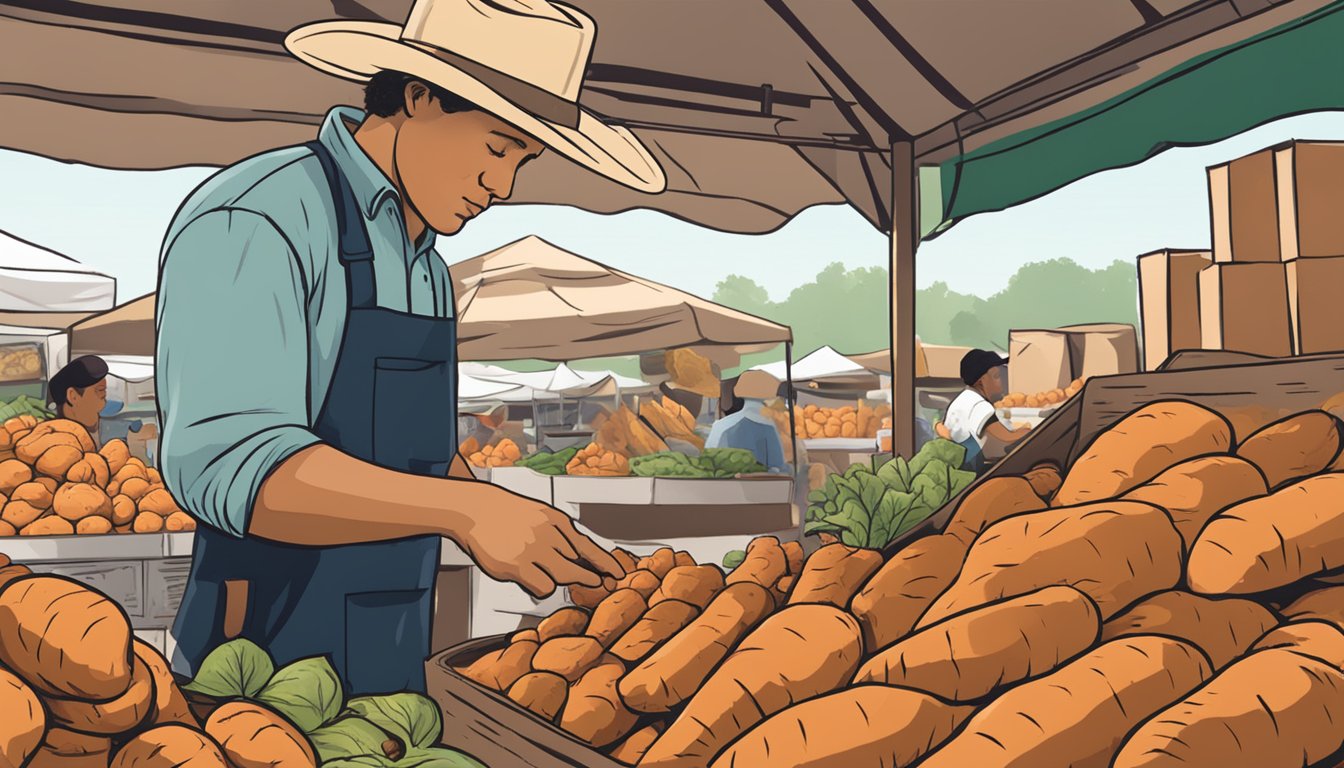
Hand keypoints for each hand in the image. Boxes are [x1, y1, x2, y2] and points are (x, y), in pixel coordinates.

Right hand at [456, 489, 624, 597]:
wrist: (475, 509)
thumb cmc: (507, 516)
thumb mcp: (540, 517)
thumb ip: (560, 536)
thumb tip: (581, 561)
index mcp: (556, 520)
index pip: (587, 545)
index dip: (605, 562)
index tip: (619, 574)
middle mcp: (548, 534)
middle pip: (579, 564)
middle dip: (588, 577)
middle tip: (593, 583)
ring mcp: (534, 550)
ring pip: (563, 577)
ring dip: (558, 579)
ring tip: (540, 569)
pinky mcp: (518, 566)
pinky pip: (543, 588)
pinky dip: (540, 588)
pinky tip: (529, 578)